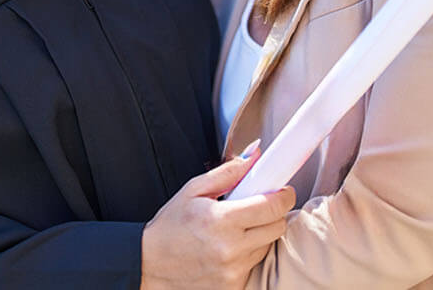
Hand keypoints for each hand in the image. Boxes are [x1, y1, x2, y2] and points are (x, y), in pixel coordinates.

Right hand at [140, 143, 296, 289]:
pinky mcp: (232, 286)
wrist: (148, 264)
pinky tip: (229, 249)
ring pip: (267, 246)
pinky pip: (254, 265)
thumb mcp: (193, 191)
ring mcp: (232, 271)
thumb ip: (227, 172)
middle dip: (273, 214)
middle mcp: (230, 248)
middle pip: (277, 227)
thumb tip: (254, 156)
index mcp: (221, 220)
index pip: (273, 206)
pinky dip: (248, 255)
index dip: (284, 195)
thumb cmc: (169, 228)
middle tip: (257, 208)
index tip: (283, 191)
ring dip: (259, 235)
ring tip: (236, 230)